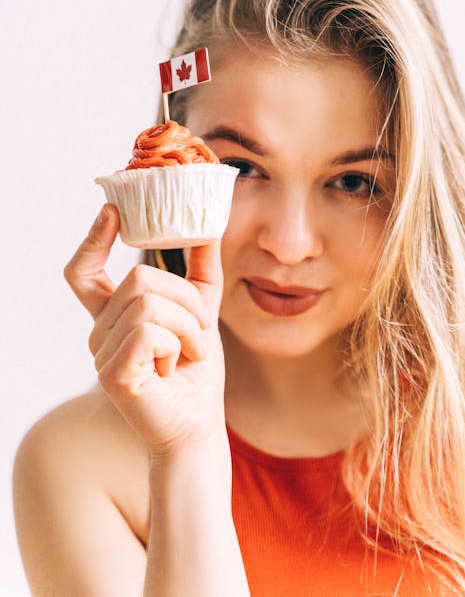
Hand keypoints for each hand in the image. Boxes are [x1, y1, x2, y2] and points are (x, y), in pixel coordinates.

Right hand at [64, 203, 226, 456]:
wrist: (199, 426)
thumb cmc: (195, 371)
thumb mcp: (201, 309)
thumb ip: (201, 268)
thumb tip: (208, 223)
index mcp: (114, 317)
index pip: (84, 272)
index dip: (93, 239)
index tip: (113, 210)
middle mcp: (99, 332)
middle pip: (139, 277)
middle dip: (185, 300)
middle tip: (199, 332)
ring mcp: (101, 354)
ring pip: (149, 303)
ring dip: (188, 326)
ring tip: (189, 354)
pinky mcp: (113, 374)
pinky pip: (151, 332)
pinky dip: (178, 345)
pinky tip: (176, 368)